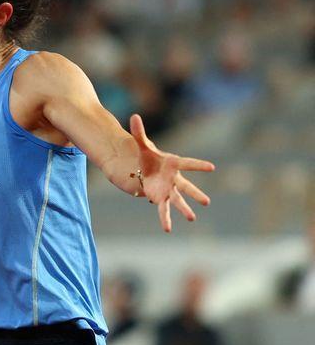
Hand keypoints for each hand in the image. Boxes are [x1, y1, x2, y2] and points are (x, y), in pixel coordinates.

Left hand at [128, 114, 214, 233]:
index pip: (188, 163)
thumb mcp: (141, 145)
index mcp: (173, 163)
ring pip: (178, 200)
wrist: (142, 167)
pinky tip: (168, 229)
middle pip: (187, 187)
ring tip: (192, 218)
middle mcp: (174, 178)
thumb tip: (133, 116)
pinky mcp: (159, 197)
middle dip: (196, 194)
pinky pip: (163, 209)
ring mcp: (168, 189)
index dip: (199, 165)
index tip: (211, 167)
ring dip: (184, 209)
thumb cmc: (146, 156)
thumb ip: (139, 132)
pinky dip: (165, 218)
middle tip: (206, 202)